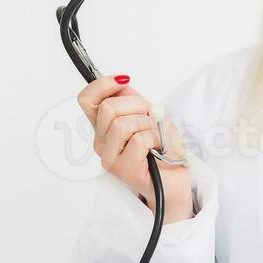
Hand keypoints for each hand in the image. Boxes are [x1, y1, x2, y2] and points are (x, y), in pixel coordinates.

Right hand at [76, 74, 192, 219]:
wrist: (175, 181)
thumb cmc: (163, 150)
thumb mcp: (150, 117)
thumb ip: (134, 101)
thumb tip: (122, 84)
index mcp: (104, 128)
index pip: (86, 100)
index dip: (102, 85)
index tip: (123, 81)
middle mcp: (102, 143)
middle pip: (108, 108)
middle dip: (137, 105)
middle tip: (151, 118)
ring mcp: (110, 157)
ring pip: (122, 124)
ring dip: (147, 124)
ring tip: (155, 136)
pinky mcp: (124, 169)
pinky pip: (139, 139)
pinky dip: (155, 138)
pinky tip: (157, 148)